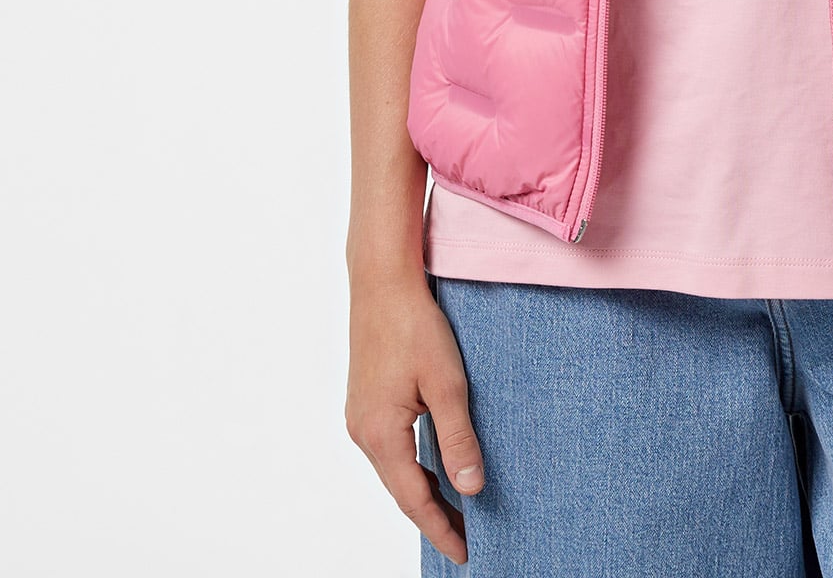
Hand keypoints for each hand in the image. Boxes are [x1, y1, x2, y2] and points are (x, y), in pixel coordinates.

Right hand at [345, 266, 485, 564]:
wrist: (382, 282)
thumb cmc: (415, 325)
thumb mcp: (447, 384)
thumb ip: (458, 440)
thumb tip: (471, 490)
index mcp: (380, 434)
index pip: (415, 499)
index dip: (441, 529)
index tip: (465, 554)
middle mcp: (363, 432)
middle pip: (402, 490)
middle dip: (434, 517)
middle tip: (467, 540)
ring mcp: (361, 418)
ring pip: (396, 469)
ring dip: (424, 491)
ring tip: (457, 512)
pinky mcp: (366, 403)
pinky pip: (391, 448)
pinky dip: (413, 466)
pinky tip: (433, 468)